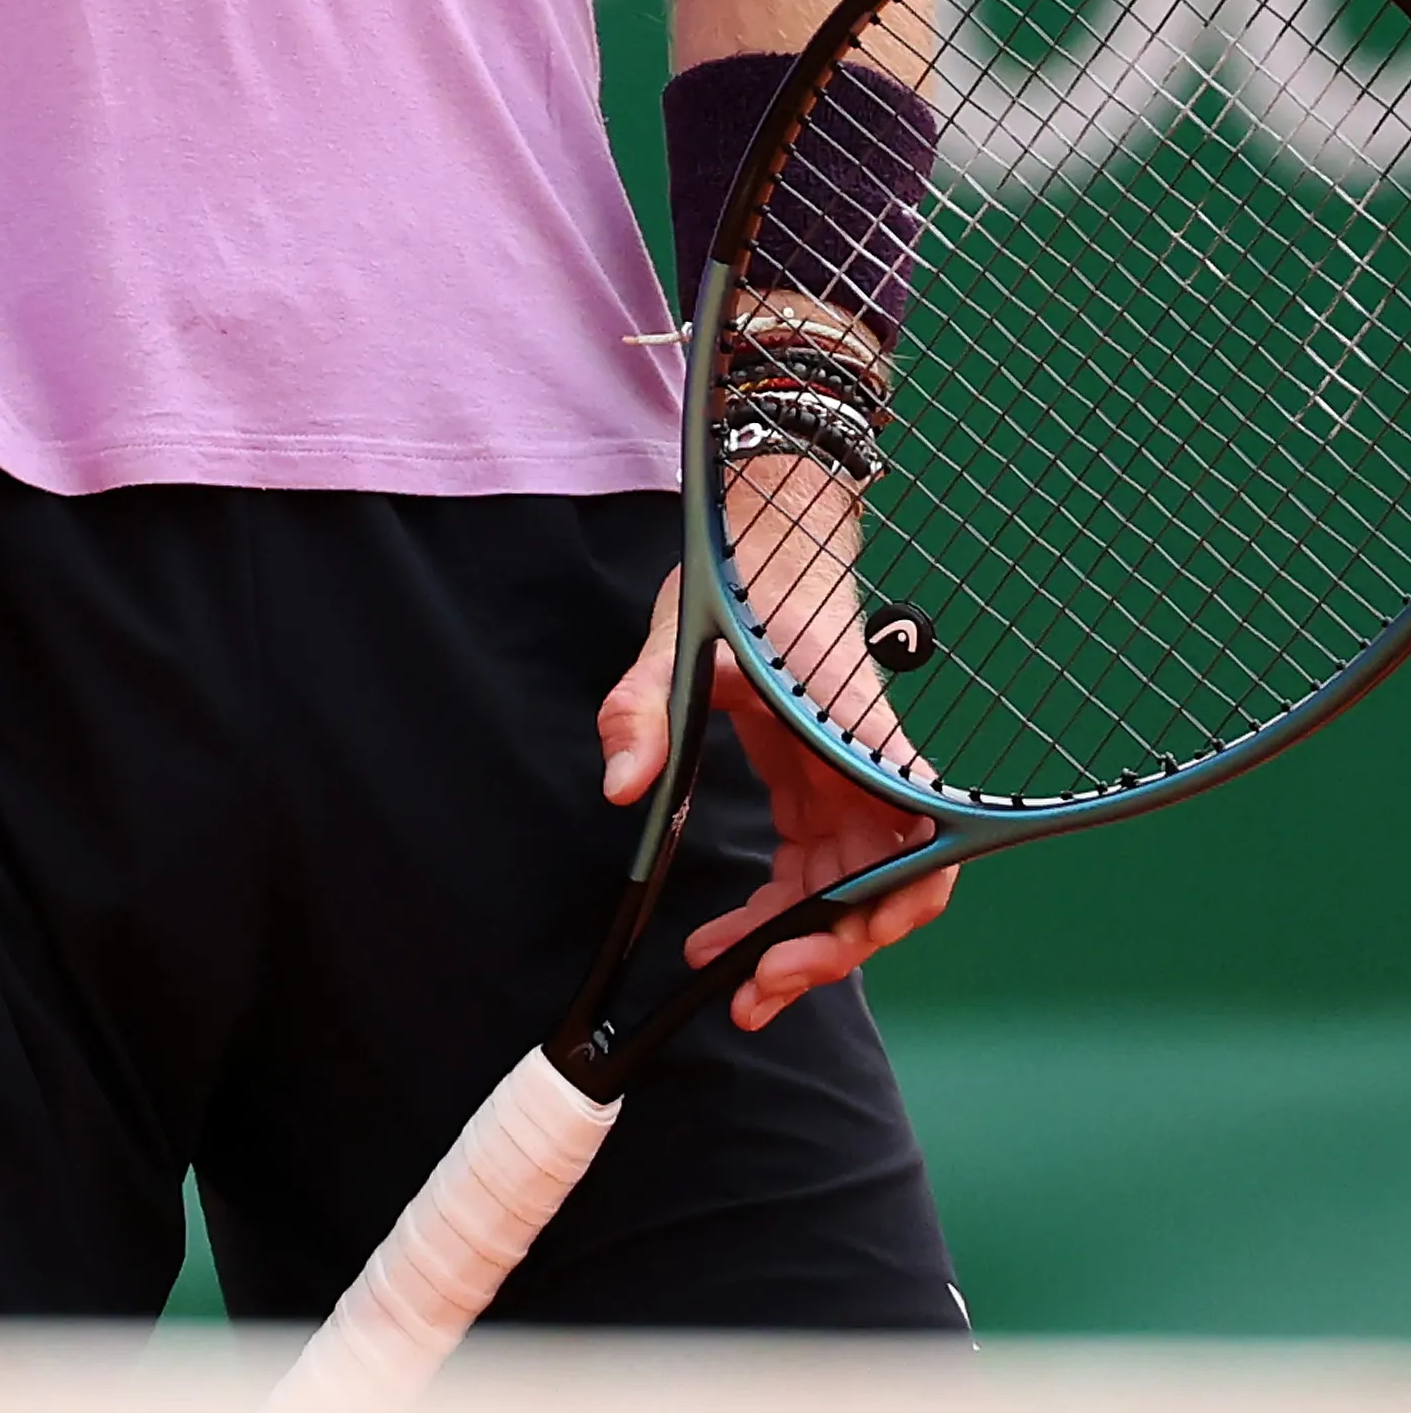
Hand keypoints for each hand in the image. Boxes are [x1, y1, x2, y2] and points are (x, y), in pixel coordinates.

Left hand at [599, 537, 957, 1030]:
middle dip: (829, 951)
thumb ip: (643, 709)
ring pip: (852, 894)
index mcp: (856, 737)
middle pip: (886, 888)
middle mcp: (869, 771)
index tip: (824, 941)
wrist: (760, 548)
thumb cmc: (734, 586)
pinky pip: (817, 874)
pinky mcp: (819, 795)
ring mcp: (849, 788)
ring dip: (804, 948)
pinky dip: (781, 916)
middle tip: (753, 992)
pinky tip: (726, 944)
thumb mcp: (673, 639)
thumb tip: (622, 788)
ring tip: (737, 989)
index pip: (918, 841)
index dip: (888, 904)